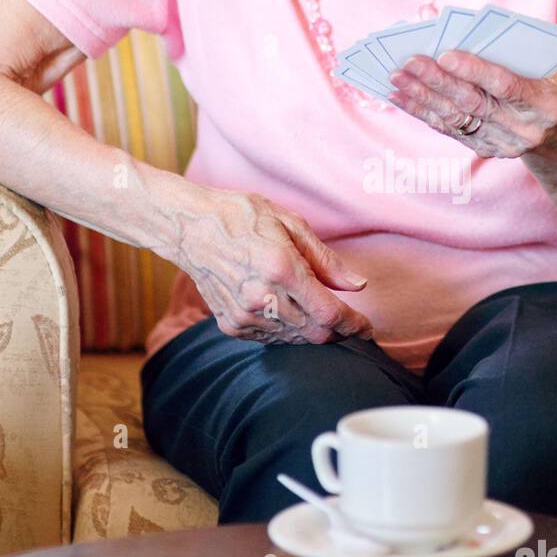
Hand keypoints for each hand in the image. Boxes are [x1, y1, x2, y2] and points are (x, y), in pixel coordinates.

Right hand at [175, 185, 374, 345]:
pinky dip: (287, 331)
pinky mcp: (231, 324)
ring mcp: (244, 314)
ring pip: (295, 340)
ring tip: (314, 310)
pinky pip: (271, 339)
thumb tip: (357, 286)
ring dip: (313, 332)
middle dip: (338, 331)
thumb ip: (325, 259)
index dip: (355, 325)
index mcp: (281, 268)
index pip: (330, 313)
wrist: (189, 227)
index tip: (367, 328)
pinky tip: (286, 311)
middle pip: (316, 333)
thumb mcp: (288, 222)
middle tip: (346, 320)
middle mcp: (263, 297)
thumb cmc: (240, 216)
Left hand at [386, 50, 556, 158]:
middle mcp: (525, 130)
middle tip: (409, 62)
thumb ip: (521, 50)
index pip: (506, 86)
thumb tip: (469, 31)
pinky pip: (447, 129)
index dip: (475, 71)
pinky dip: (421, 111)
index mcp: (548, 104)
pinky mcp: (484, 150)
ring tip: (396, 78)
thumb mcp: (554, 63)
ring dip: (421, 97)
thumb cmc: (553, 81)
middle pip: (474, 103)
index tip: (445, 55)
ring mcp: (504, 144)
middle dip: (437, 81)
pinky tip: (399, 96)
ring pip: (455, 119)